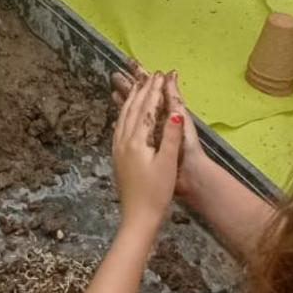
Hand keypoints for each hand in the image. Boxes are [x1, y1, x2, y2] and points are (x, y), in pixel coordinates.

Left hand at [112, 72, 184, 228]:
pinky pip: (119, 128)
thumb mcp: (167, 163)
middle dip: (142, 91)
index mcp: (136, 141)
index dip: (155, 91)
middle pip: (132, 109)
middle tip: (151, 76)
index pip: (146, 108)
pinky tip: (123, 116)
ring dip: (131, 100)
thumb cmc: (156, 192)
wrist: (138, 216)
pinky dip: (123, 115)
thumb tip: (175, 112)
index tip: (161, 76)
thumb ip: (170, 136)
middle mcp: (123, 141)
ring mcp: (118, 150)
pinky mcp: (117, 158)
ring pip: (122, 117)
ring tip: (137, 87)